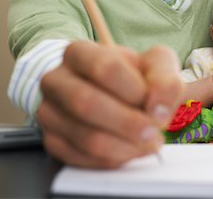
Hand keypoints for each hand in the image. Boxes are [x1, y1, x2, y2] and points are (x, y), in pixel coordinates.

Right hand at [37, 41, 182, 167]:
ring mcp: (48, 112)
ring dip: (125, 146)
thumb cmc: (130, 76)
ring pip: (85, 137)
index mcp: (78, 52)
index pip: (104, 67)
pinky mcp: (51, 141)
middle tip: (154, 132)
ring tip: (147, 142)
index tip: (157, 106)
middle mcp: (55, 80)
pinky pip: (81, 159)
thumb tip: (158, 109)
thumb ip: (164, 78)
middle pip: (86, 103)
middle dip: (128, 123)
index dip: (135, 90)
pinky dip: (113, 160)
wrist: (106, 92)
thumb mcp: (154, 64)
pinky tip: (129, 150)